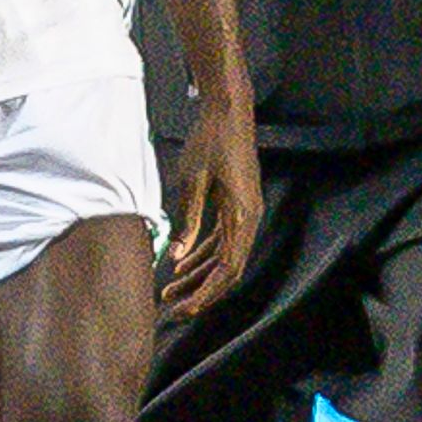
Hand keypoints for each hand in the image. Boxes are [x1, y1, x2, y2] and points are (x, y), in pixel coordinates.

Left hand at [159, 93, 260, 317]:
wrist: (229, 112)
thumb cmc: (212, 141)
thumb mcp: (193, 182)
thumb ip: (187, 221)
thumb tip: (177, 258)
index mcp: (243, 216)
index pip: (228, 268)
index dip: (207, 293)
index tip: (185, 308)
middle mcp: (249, 219)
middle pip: (228, 269)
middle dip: (201, 292)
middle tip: (174, 308)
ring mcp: (245, 214)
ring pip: (225, 257)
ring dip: (200, 276)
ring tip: (171, 291)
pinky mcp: (237, 207)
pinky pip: (222, 241)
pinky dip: (203, 256)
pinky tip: (183, 267)